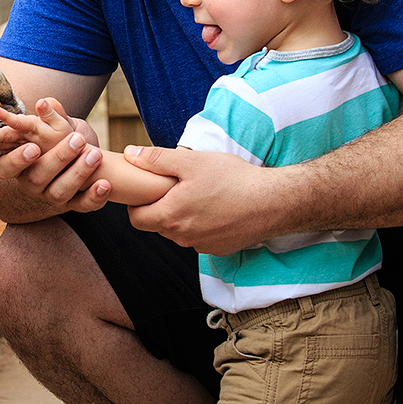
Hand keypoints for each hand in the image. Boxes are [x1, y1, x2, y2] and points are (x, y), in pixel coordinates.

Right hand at [0, 97, 109, 212]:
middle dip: (58, 158)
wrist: (69, 168)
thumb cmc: (53, 143)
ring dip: (78, 173)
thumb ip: (49, 118)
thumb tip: (45, 102)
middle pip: (37, 177)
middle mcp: (31, 184)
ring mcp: (51, 197)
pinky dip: (94, 197)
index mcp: (18, 166)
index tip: (34, 147)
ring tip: (95, 155)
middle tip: (78, 140)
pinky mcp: (72, 206)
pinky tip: (105, 184)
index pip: (7, 167)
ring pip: (60, 192)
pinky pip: (82, 206)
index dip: (17, 159)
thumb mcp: (48, 130)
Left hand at [120, 145, 281, 255]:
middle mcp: (182, 237)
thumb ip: (156, 159)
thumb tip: (129, 155)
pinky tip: (215, 206)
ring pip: (178, 232)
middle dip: (159, 207)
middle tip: (173, 186)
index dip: (137, 203)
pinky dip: (200, 224)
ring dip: (180, 216)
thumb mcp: (191, 162)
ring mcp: (201, 245)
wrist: (273, 202)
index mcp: (170, 216)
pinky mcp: (218, 248)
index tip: (148, 188)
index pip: (136, 219)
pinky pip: (198, 237)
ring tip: (197, 194)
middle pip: (156, 225)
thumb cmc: (233, 179)